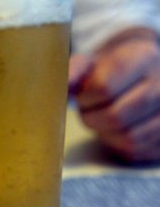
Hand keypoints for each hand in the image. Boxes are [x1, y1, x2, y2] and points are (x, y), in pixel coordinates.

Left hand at [69, 28, 159, 161]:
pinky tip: (117, 129)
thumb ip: (73, 70)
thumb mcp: (91, 62)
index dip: (85, 98)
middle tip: (89, 111)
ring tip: (103, 119)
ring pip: (128, 137)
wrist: (141, 73)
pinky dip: (118, 144)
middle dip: (92, 118)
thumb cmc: (109, 71)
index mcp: (142, 56)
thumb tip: (64, 83)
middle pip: (115, 116)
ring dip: (105, 134)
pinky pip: (136, 150)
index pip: (103, 87)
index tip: (83, 96)